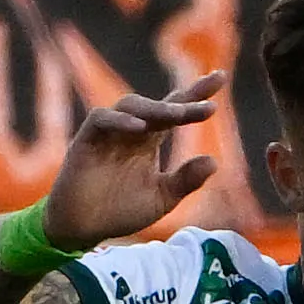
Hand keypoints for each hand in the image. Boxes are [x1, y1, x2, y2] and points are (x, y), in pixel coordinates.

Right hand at [44, 72, 223, 249]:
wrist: (83, 227)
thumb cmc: (120, 210)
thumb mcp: (161, 198)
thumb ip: (185, 180)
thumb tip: (214, 161)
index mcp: (150, 140)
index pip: (176, 110)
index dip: (197, 95)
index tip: (220, 76)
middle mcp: (131, 130)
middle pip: (159, 105)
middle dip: (183, 100)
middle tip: (208, 101)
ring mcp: (108, 132)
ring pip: (132, 106)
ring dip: (156, 109)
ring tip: (179, 114)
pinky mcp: (86, 139)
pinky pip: (102, 119)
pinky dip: (120, 121)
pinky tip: (140, 128)